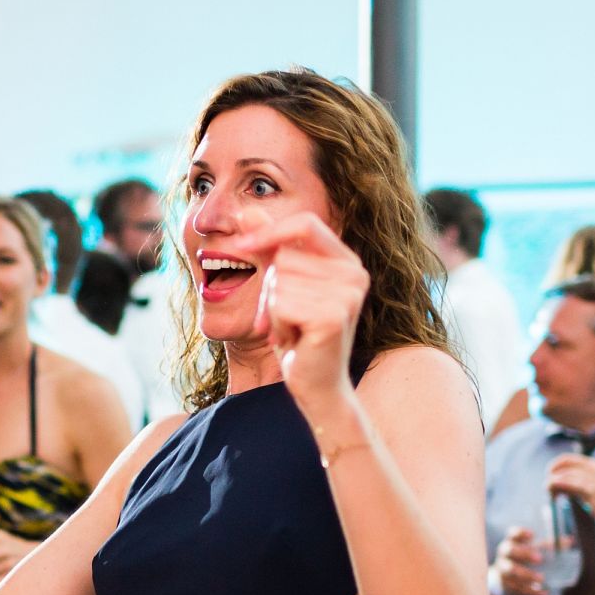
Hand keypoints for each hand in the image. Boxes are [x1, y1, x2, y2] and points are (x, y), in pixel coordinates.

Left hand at [234, 208, 369, 418]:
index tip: (240, 246)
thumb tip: (246, 209)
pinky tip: (293, 340)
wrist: (315, 385)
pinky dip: (275, 324)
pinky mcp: (333, 317)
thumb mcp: (282, 286)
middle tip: (284, 318)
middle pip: (283, 256)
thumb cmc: (298, 336)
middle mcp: (353, 274)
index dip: (269, 231)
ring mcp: (347, 295)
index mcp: (346, 261)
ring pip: (278, 282)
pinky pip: (280, 304)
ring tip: (292, 329)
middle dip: (270, 288)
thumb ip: (268, 248)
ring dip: (272, 311)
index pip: (305, 223)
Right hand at [494, 526, 546, 594]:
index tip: (533, 535)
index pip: (513, 534)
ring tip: (542, 578)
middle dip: (524, 553)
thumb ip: (549, 545)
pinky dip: (532, 591)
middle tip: (539, 558)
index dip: (520, 533)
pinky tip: (544, 594)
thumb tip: (569, 540)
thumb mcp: (535, 551)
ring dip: (527, 574)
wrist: (507, 580)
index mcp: (512, 542)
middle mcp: (505, 555)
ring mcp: (503, 570)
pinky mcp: (507, 585)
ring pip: (511, 571)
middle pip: (510, 550)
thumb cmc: (524, 560)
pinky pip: (518, 588)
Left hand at [546, 454, 594, 525]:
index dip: (554, 465)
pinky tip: (553, 492)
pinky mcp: (590, 490)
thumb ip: (576, 482)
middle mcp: (591, 469)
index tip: (548, 474)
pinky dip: (558, 486)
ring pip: (565, 474)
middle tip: (547, 485)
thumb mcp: (591, 485)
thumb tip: (557, 484)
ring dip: (552, 482)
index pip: (567, 459)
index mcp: (591, 465)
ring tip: (549, 492)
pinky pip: (570, 484)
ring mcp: (591, 478)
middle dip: (552, 473)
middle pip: (564, 464)